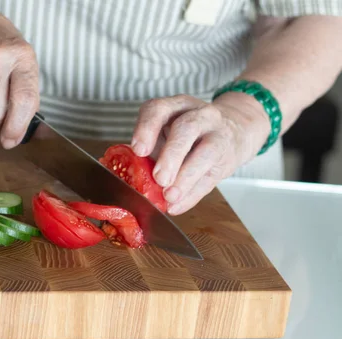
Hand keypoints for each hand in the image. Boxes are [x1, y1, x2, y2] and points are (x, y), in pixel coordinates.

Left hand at [131, 93, 270, 214]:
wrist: (234, 130)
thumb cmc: (190, 135)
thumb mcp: (168, 132)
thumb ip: (150, 151)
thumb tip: (129, 179)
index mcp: (176, 106)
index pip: (159, 109)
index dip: (146, 129)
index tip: (138, 150)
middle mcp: (199, 115)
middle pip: (185, 129)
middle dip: (171, 155)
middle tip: (159, 178)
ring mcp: (217, 133)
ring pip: (205, 152)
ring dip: (185, 177)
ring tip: (170, 195)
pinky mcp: (228, 156)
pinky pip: (211, 176)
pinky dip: (192, 194)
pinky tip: (178, 205)